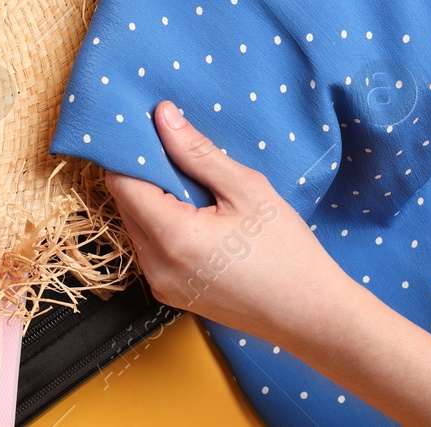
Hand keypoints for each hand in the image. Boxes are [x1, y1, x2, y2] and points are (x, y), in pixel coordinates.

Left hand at [104, 100, 353, 344]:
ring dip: (154, 199)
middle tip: (180, 153)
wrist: (309, 314)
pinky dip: (163, 224)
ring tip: (196, 186)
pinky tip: (199, 215)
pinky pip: (149, 247)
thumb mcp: (246, 190)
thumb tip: (162, 117)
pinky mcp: (169, 293)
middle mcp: (155, 266)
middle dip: (144, 173)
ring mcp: (159, 284)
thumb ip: (197, 152)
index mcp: (172, 238)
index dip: (131, 152)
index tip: (152, 131)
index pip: (121, 182)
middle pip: (124, 203)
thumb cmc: (287, 252)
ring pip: (135, 224)